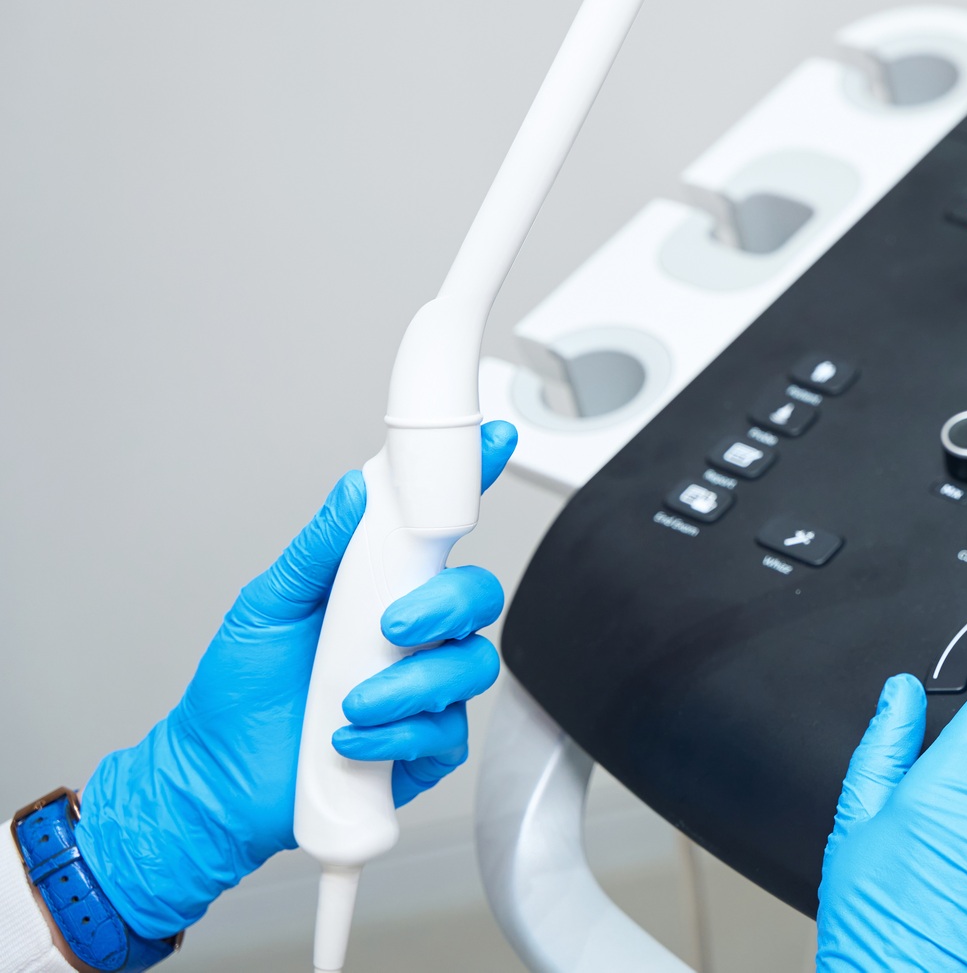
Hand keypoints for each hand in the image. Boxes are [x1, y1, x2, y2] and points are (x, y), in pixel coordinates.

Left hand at [74, 421, 517, 938]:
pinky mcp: (427, 746)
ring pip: (472, 666)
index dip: (479, 479)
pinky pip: (449, 733)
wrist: (217, 780)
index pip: (443, 526)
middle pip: (478, 597)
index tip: (496, 440)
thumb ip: (317, 549)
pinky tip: (352, 742)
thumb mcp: (268, 604)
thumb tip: (353, 493)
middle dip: (446, 607)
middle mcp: (418, 632)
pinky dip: (399, 736)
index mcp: (385, 585)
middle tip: (392, 626)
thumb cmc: (242, 690)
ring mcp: (427, 688)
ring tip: (355, 702)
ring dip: (414, 684)